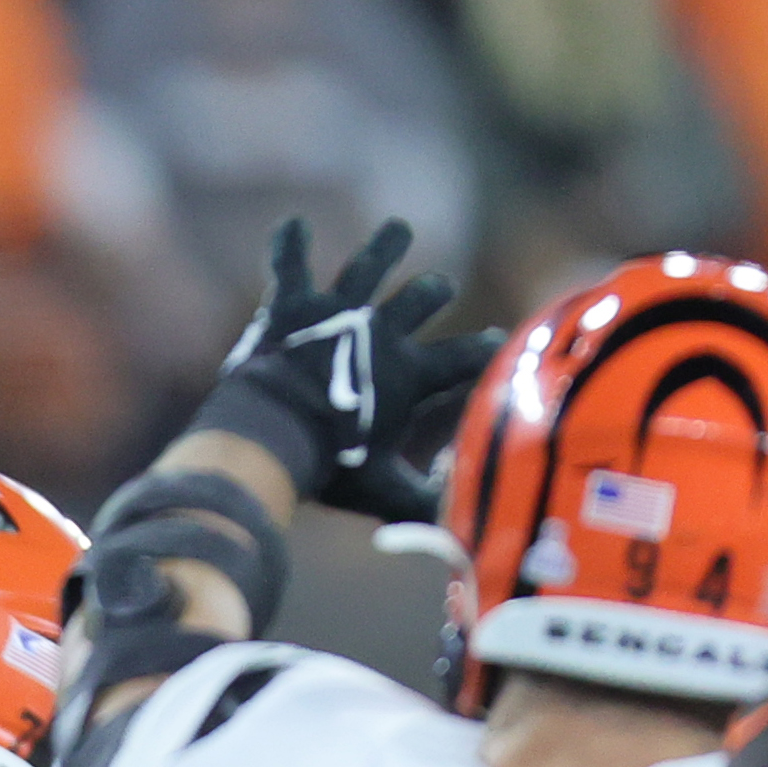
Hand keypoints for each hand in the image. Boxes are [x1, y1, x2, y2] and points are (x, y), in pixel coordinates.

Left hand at [200, 220, 499, 524]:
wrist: (270, 433)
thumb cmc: (328, 467)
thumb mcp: (381, 492)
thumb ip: (422, 507)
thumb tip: (464, 541)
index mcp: (408, 374)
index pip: (462, 359)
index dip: (481, 352)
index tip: (496, 344)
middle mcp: (380, 333)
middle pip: (419, 301)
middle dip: (429, 293)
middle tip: (437, 288)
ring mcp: (337, 312)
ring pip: (369, 267)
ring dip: (386, 247)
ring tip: (398, 229)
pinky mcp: (293, 304)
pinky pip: (293, 265)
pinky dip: (292, 245)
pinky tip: (292, 225)